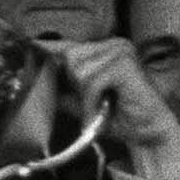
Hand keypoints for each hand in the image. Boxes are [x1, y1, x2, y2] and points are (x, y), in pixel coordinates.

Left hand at [49, 37, 179, 179]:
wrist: (148, 135)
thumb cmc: (120, 119)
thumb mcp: (84, 104)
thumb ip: (64, 92)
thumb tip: (37, 84)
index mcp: (105, 49)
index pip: (69, 45)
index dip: (50, 50)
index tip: (30, 46)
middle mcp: (114, 44)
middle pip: (70, 57)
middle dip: (74, 85)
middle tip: (91, 105)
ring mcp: (121, 51)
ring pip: (78, 69)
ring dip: (84, 97)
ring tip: (99, 110)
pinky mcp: (124, 64)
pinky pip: (91, 82)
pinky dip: (91, 102)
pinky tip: (101, 112)